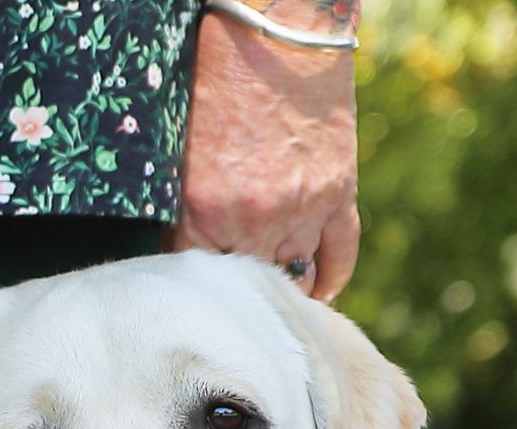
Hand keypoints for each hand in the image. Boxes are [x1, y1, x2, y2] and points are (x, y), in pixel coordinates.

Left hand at [171, 5, 359, 299]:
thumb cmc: (215, 88)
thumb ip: (181, 212)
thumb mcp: (178, 156)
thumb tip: (178, 261)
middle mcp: (254, 218)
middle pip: (244, 284)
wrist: (275, 37)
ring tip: (268, 298)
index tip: (192, 296)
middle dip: (234, 293)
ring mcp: (302, 208)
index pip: (194, 278)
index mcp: (203, 209)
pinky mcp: (338, 192)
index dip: (193, 287)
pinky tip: (316, 293)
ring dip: (280, 287)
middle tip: (228, 304)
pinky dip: (328, 279)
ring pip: (290, 275)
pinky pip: (338, 256)